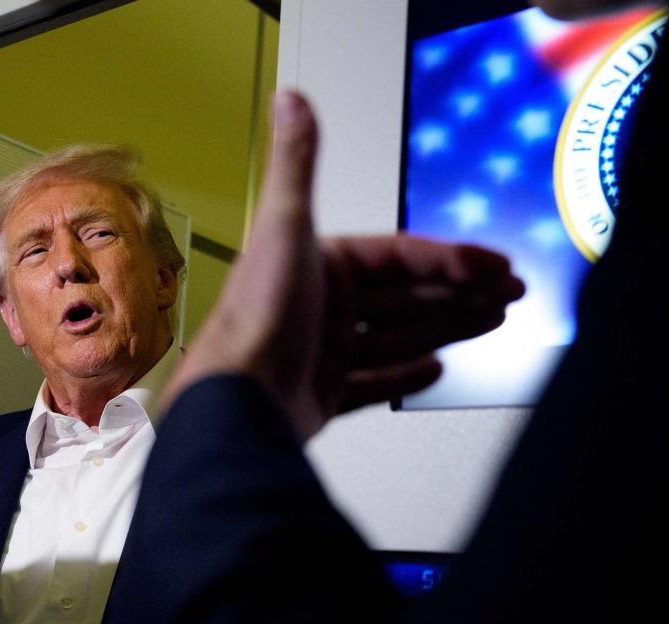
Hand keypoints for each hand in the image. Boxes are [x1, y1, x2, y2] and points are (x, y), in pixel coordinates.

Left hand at [164, 91, 524, 439]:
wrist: (238, 400)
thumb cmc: (256, 317)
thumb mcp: (284, 227)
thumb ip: (296, 164)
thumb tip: (290, 100)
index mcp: (316, 264)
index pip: (398, 256)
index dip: (449, 258)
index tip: (494, 264)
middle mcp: (320, 306)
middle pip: (405, 296)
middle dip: (460, 291)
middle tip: (509, 292)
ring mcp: (323, 352)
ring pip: (398, 336)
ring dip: (446, 325)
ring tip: (492, 319)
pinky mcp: (323, 394)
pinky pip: (375, 382)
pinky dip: (405, 374)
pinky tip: (435, 365)